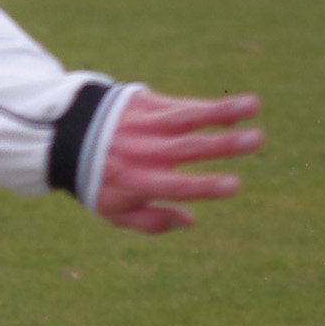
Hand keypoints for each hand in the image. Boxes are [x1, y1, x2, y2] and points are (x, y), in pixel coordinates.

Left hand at [92, 88, 261, 234]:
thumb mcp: (113, 209)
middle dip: (223, 144)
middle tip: (257, 140)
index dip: (203, 186)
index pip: (173, 186)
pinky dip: (210, 107)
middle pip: (186, 148)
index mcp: (134, 181)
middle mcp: (141, 151)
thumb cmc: (100, 179)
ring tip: (254, 105)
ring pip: (187, 118)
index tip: (234, 184)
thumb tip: (191, 221)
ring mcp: (145, 125)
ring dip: (222, 111)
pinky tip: (240, 107)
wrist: (67, 135)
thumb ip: (150, 221)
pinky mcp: (147, 104)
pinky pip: (183, 105)